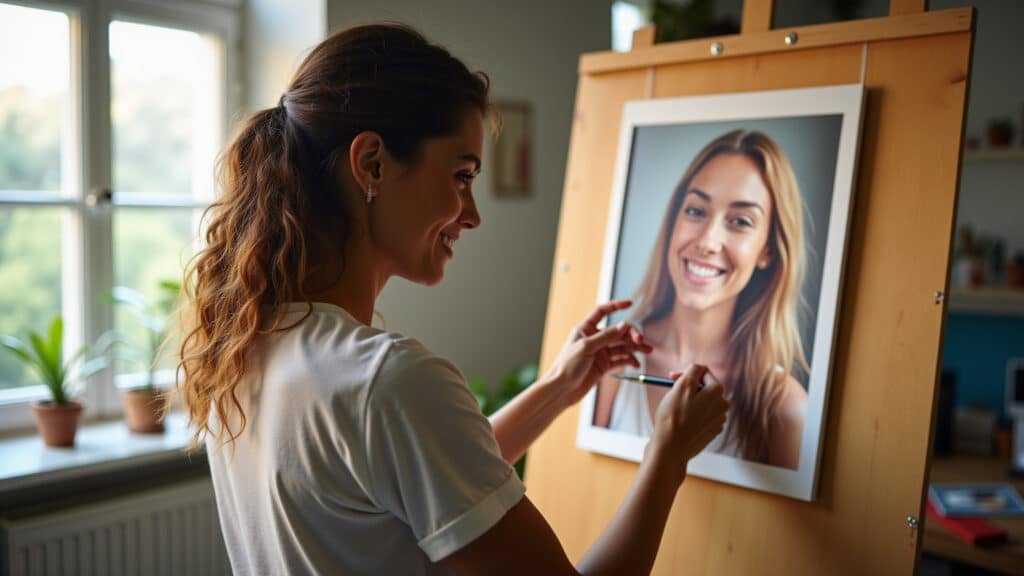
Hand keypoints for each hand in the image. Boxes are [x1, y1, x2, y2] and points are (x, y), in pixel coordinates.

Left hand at [542, 300, 651, 407]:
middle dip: (631, 334)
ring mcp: (600, 352)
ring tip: (648, 351)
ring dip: (635, 348)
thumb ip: (606, 336)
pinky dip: (629, 360)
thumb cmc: (567, 366)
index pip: (602, 311)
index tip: (630, 303)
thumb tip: (624, 325)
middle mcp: (594, 338)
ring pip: (622, 346)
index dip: (616, 306)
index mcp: (586, 329)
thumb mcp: (586, 348)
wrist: (562, 390)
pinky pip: (620, 359)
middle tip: (641, 341)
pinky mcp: (604, 365)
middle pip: (618, 331)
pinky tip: (636, 364)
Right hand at [648, 365, 728, 480]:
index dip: (686, 372)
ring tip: (675, 409)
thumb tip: (699, 368)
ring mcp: (717, 421)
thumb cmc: (674, 417)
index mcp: (717, 392)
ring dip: (690, 402)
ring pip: (703, 403)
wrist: (671, 449)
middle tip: (672, 391)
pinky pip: (701, 417)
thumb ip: (694, 370)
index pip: (704, 372)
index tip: (671, 378)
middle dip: (689, 388)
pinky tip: (681, 422)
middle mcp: (722, 406)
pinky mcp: (710, 432)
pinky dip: (692, 415)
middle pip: (705, 388)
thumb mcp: (682, 385)